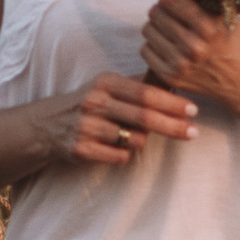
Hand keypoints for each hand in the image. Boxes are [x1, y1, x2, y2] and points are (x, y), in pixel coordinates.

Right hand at [36, 68, 200, 170]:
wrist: (46, 125)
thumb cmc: (87, 103)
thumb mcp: (106, 86)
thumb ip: (136, 85)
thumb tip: (174, 82)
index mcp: (105, 83)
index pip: (145, 93)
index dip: (172, 102)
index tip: (192, 109)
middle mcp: (95, 103)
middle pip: (144, 117)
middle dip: (173, 126)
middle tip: (193, 132)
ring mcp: (87, 127)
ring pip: (134, 140)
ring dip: (142, 141)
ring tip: (134, 136)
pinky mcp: (82, 149)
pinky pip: (119, 157)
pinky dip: (124, 154)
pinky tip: (116, 147)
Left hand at [137, 0, 239, 113]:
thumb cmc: (235, 42)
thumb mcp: (226, 15)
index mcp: (209, 27)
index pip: (169, 0)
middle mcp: (193, 46)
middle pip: (155, 14)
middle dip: (161, 10)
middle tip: (169, 13)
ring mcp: (181, 64)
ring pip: (148, 31)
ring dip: (156, 27)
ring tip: (169, 29)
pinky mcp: (171, 77)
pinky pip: (145, 50)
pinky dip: (153, 45)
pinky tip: (167, 45)